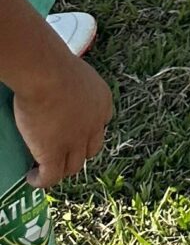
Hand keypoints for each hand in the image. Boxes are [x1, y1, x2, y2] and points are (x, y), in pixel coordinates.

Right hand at [12, 33, 112, 187]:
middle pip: (91, 149)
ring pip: (73, 167)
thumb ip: (72, 84)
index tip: (75, 133)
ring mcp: (76, 141)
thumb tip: (56, 81)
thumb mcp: (74, 72)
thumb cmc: (54, 64)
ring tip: (45, 169)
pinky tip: (32, 178)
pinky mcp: (54, 153)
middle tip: (61, 153)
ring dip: (60, 170)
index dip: (89, 131)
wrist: (46, 73)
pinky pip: (51, 177)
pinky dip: (42, 180)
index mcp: (103, 102)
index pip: (102, 123)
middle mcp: (95, 124)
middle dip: (78, 153)